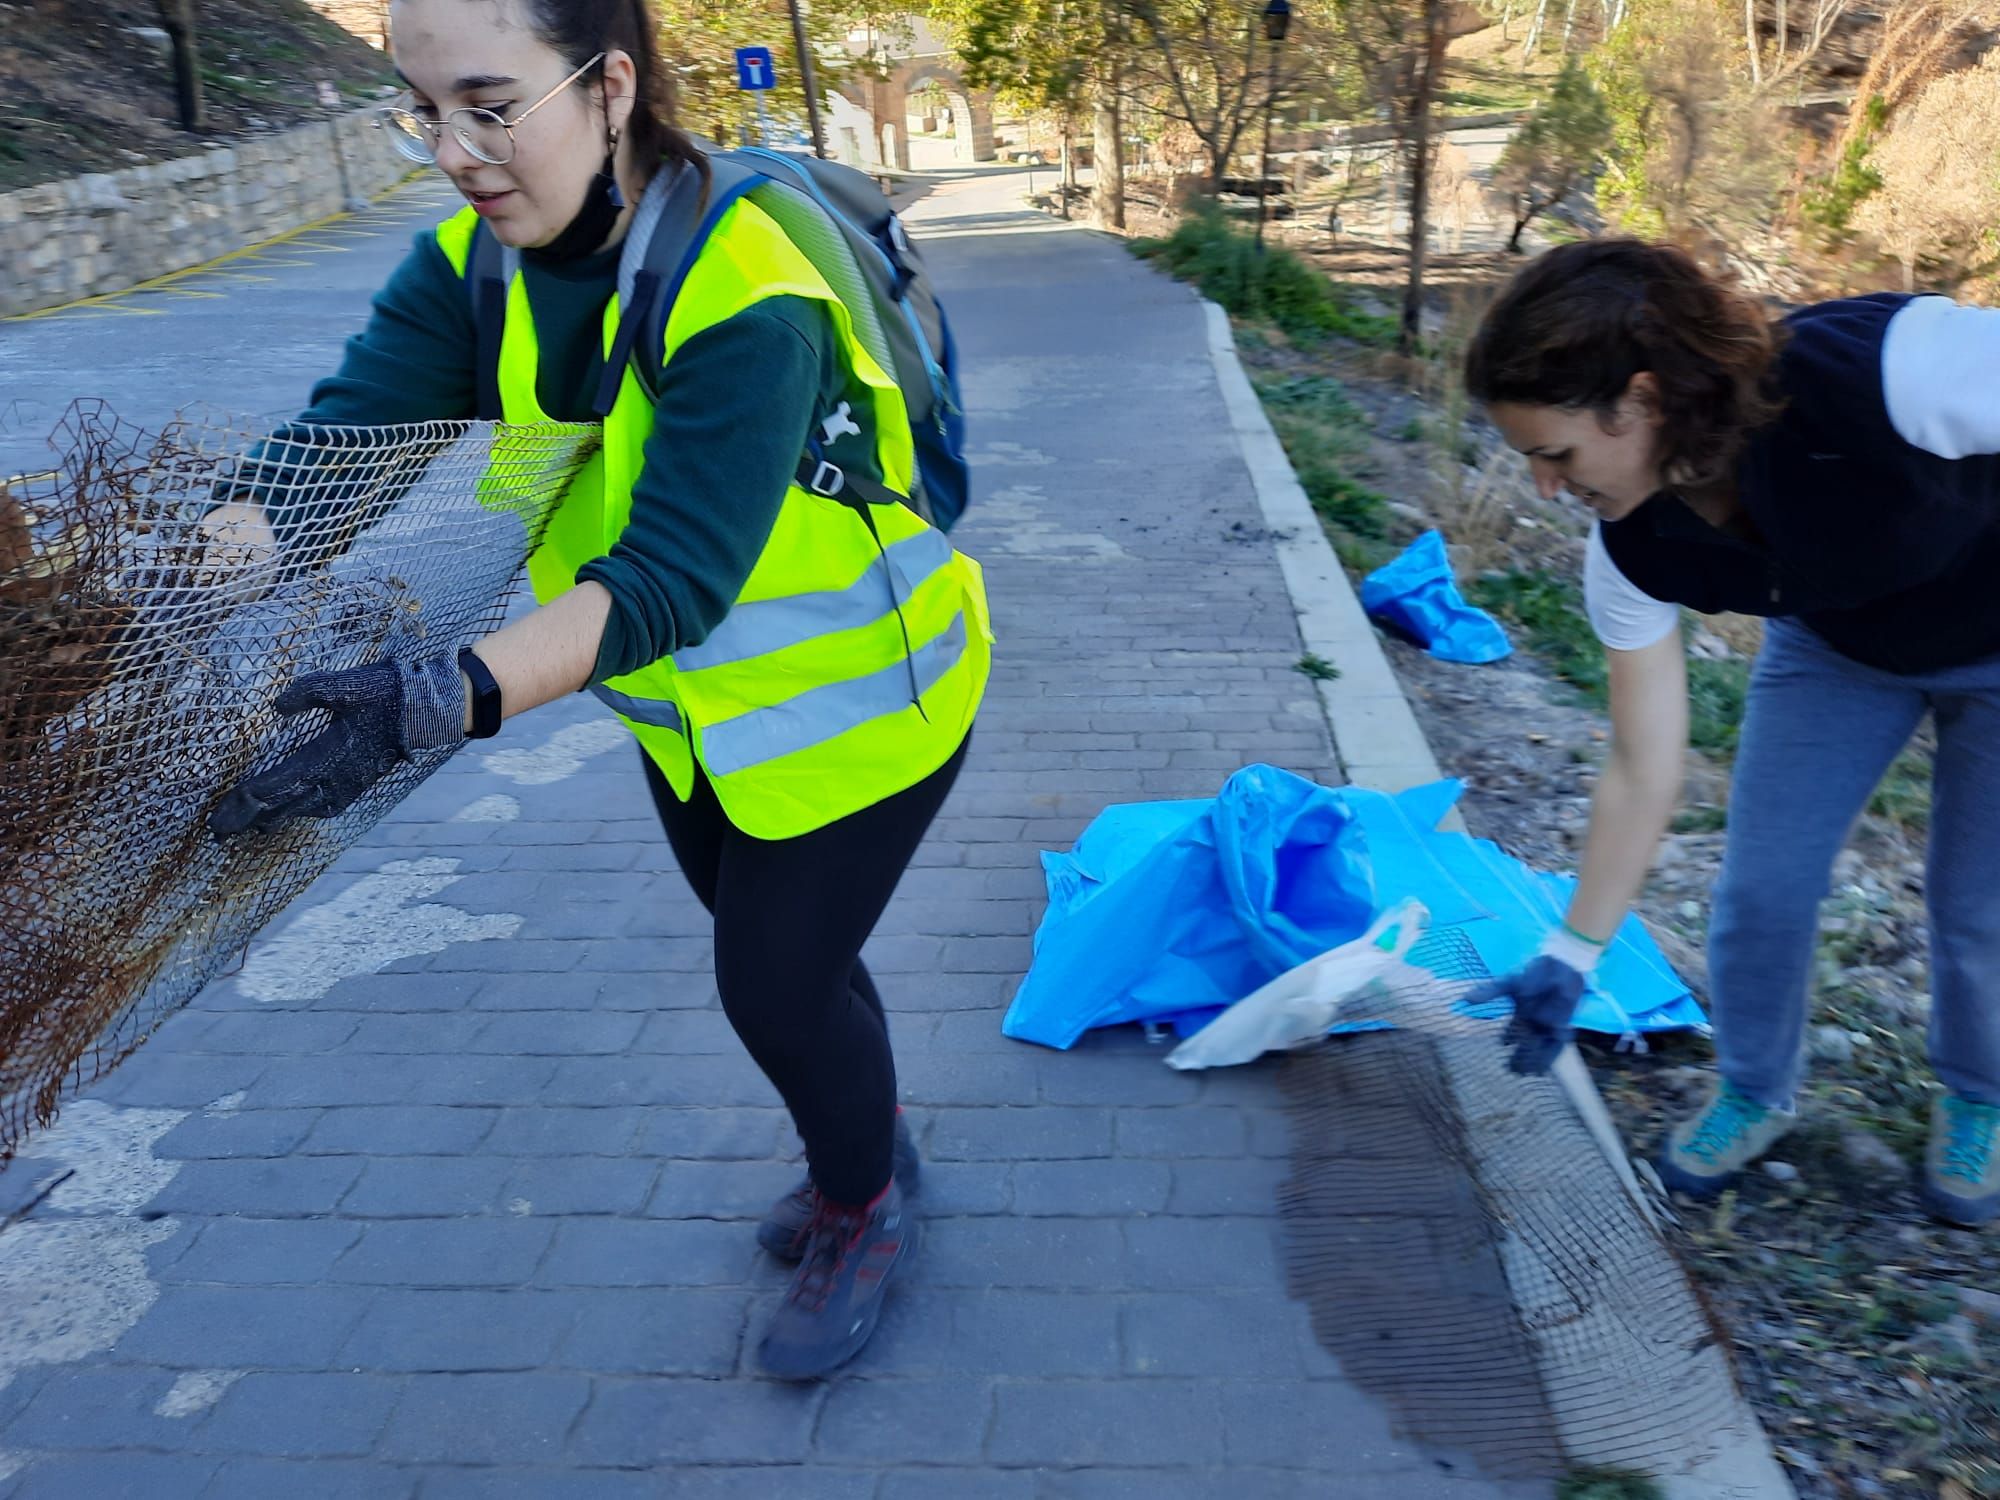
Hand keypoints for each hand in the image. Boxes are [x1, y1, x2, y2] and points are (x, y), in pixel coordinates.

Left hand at [208, 654, 464, 836]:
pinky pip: (324, 804)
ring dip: (274, 818)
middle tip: (219, 834)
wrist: (428, 710)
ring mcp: (349, 783)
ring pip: (303, 809)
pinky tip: (297, 809)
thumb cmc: (386, 695)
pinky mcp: (359, 780)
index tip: (216, 818)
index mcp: (326, 758)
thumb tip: (276, 708)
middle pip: (282, 806)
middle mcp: (335, 779)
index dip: (241, 804)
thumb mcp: (344, 685)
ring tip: (251, 827)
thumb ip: (306, 693)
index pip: (273, 787)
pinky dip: (302, 810)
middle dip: (248, 821)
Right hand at [1466, 955, 1587, 1075]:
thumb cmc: (1537, 969)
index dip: (1508, 1039)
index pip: (1514, 1030)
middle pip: (1527, 1044)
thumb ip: (1490, 991)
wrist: (1564, 964)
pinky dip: (1551, 1056)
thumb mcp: (1510, 981)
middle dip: (1520, 1057)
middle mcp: (1535, 1021)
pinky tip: (1545, 1067)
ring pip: (1541, 1048)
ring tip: (1528, 1074)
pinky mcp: (1564, 1025)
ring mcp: (1550, 1024)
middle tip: (1513, 1071)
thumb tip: (1466, 999)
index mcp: (1523, 1011)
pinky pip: (1557, 1045)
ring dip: (1534, 1061)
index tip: (1501, 1045)